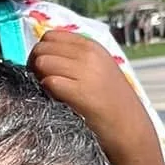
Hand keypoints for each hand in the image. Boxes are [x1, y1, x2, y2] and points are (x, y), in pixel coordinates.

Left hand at [28, 34, 149, 154]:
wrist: (130, 127)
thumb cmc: (110, 102)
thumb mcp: (97, 69)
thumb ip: (74, 59)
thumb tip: (42, 57)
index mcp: (92, 46)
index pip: (50, 36)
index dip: (41, 52)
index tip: (43, 69)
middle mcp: (88, 54)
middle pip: (41, 48)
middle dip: (34, 65)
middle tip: (41, 83)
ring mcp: (85, 72)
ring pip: (42, 62)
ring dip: (38, 78)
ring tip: (49, 93)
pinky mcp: (80, 92)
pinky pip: (49, 81)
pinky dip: (46, 91)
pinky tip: (56, 101)